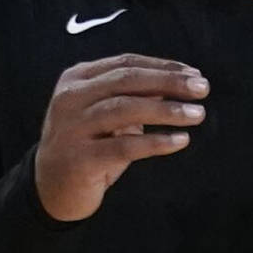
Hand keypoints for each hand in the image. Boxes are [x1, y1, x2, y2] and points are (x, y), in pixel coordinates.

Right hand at [34, 54, 206, 221]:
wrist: (50, 188)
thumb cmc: (86, 145)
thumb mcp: (104, 114)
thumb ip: (132, 96)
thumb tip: (179, 83)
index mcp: (76, 79)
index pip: (125, 63)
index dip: (163, 67)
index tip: (194, 74)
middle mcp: (70, 99)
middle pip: (127, 81)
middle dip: (169, 83)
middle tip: (202, 89)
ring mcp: (72, 129)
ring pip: (126, 109)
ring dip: (167, 111)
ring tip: (197, 114)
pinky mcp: (80, 159)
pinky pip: (124, 147)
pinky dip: (156, 142)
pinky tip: (180, 141)